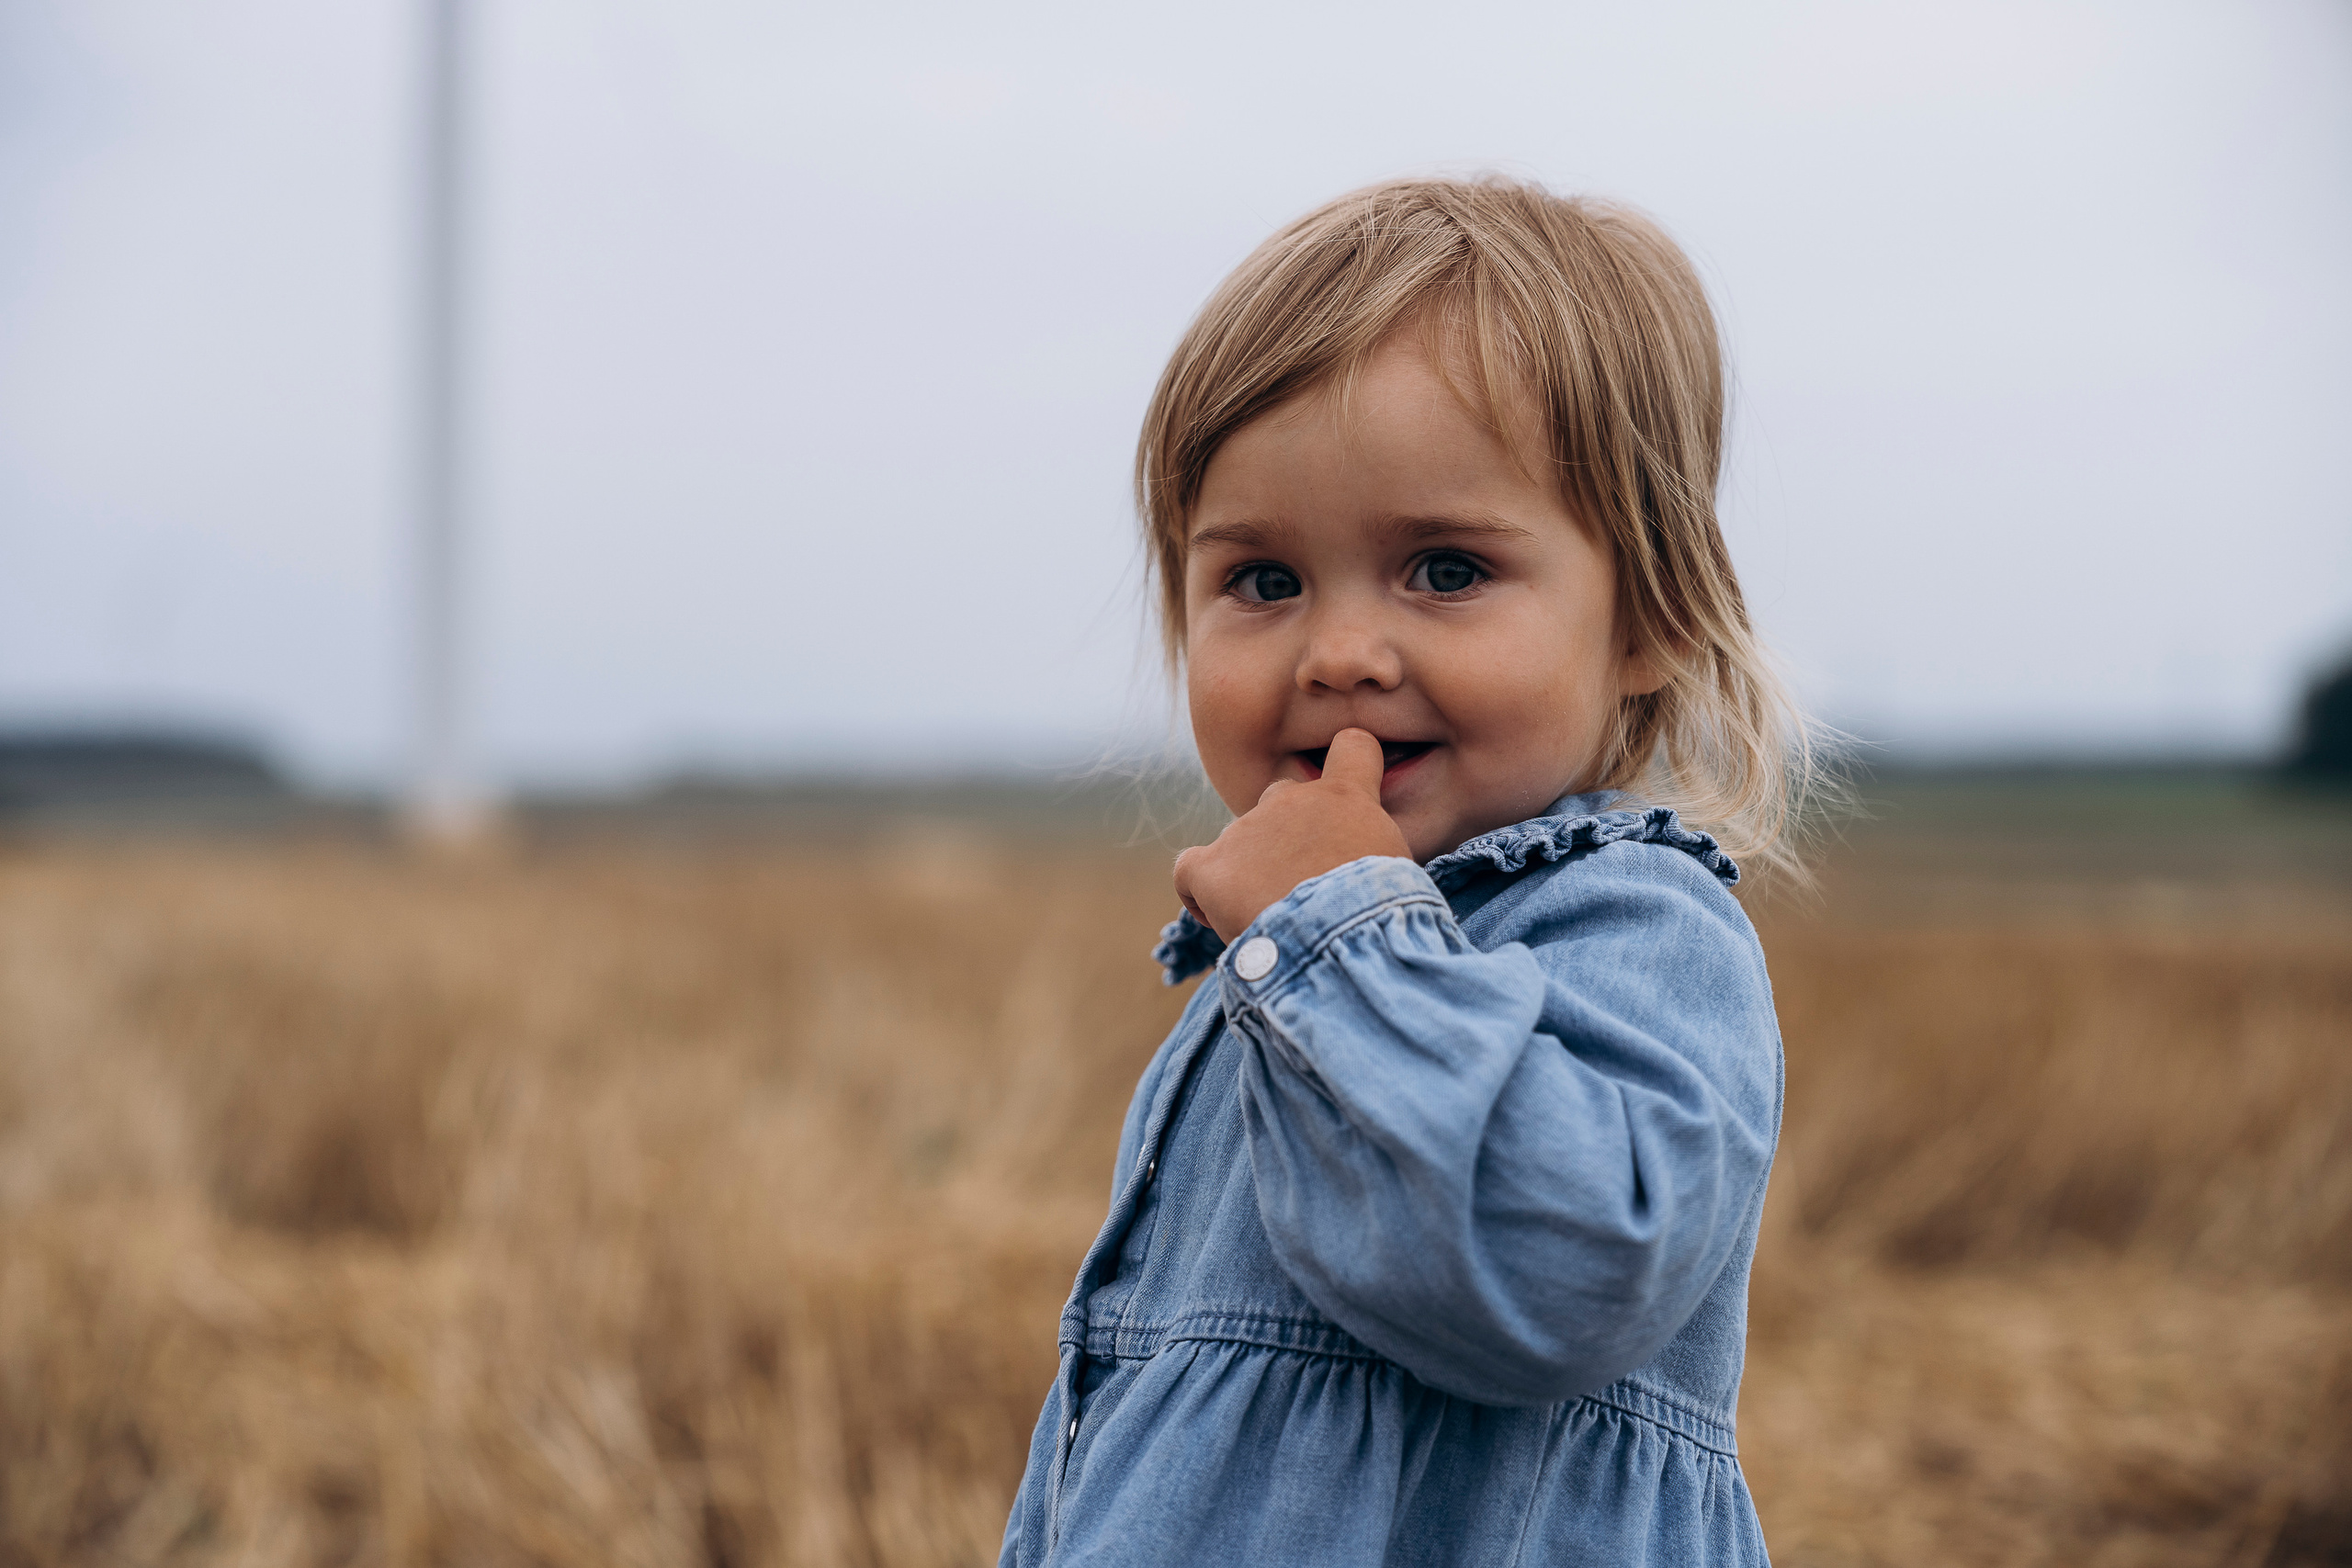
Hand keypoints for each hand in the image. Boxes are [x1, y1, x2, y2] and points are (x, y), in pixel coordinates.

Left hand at [1173, 728, 1412, 943]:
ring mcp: (1246, 829)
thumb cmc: (1383, 917)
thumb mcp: (1399, 873)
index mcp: (1346, 797)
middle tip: (1304, 888)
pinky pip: (1190, 870)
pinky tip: (1224, 919)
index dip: (1350, 766)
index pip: (1353, 747)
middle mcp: (1292, 798)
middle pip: (1282, 799)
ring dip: (1251, 876)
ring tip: (1275, 924)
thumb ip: (1374, 852)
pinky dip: (1201, 894)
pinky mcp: (1211, 866)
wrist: (1342, 942)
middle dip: (1288, 837)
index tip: (1345, 801)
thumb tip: (1362, 870)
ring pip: (1240, 844)